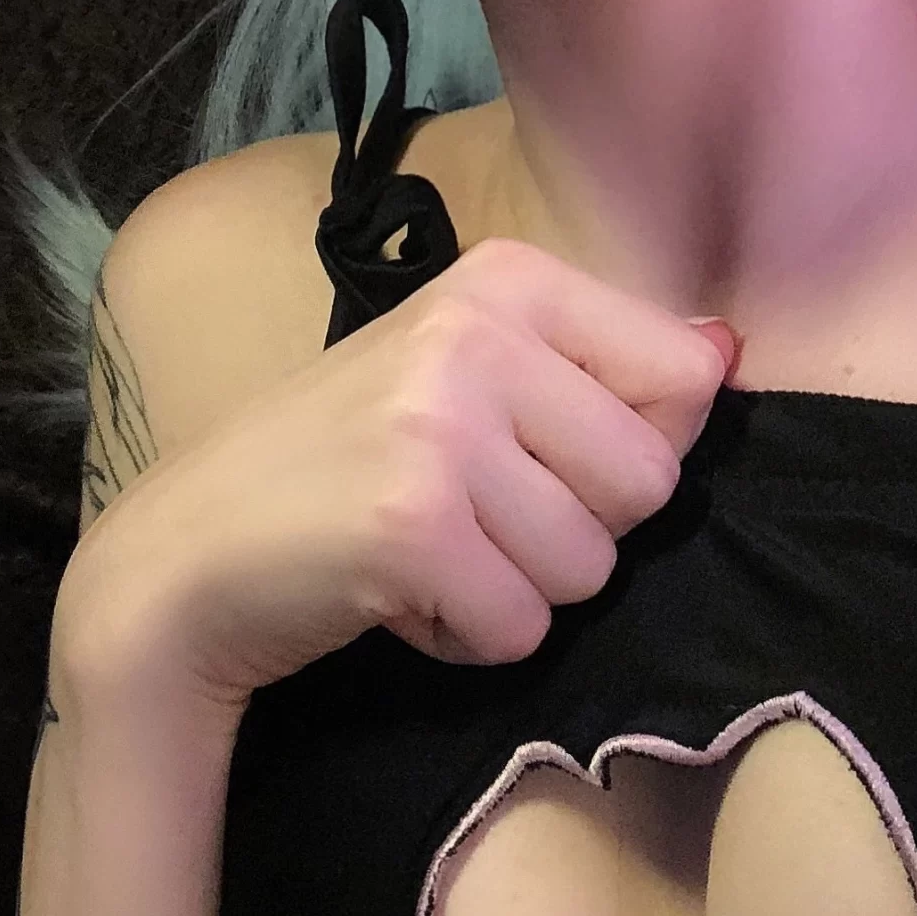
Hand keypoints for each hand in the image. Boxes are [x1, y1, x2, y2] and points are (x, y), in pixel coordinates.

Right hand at [52, 239, 737, 710]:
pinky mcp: (411, 523)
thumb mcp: (469, 374)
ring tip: (435, 551)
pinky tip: (401, 593)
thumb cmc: (344, 464)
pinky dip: (470, 638)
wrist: (187, 556)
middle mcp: (475, 333)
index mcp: (506, 277)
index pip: (686, 376)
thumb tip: (729, 353)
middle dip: (578, 531)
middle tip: (477, 516)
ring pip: (593, 565)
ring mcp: (440, 424)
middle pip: (651, 483)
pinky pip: (523, 626)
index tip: (545, 454)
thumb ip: (598, 365)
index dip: (636, 449)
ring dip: (522, 591)